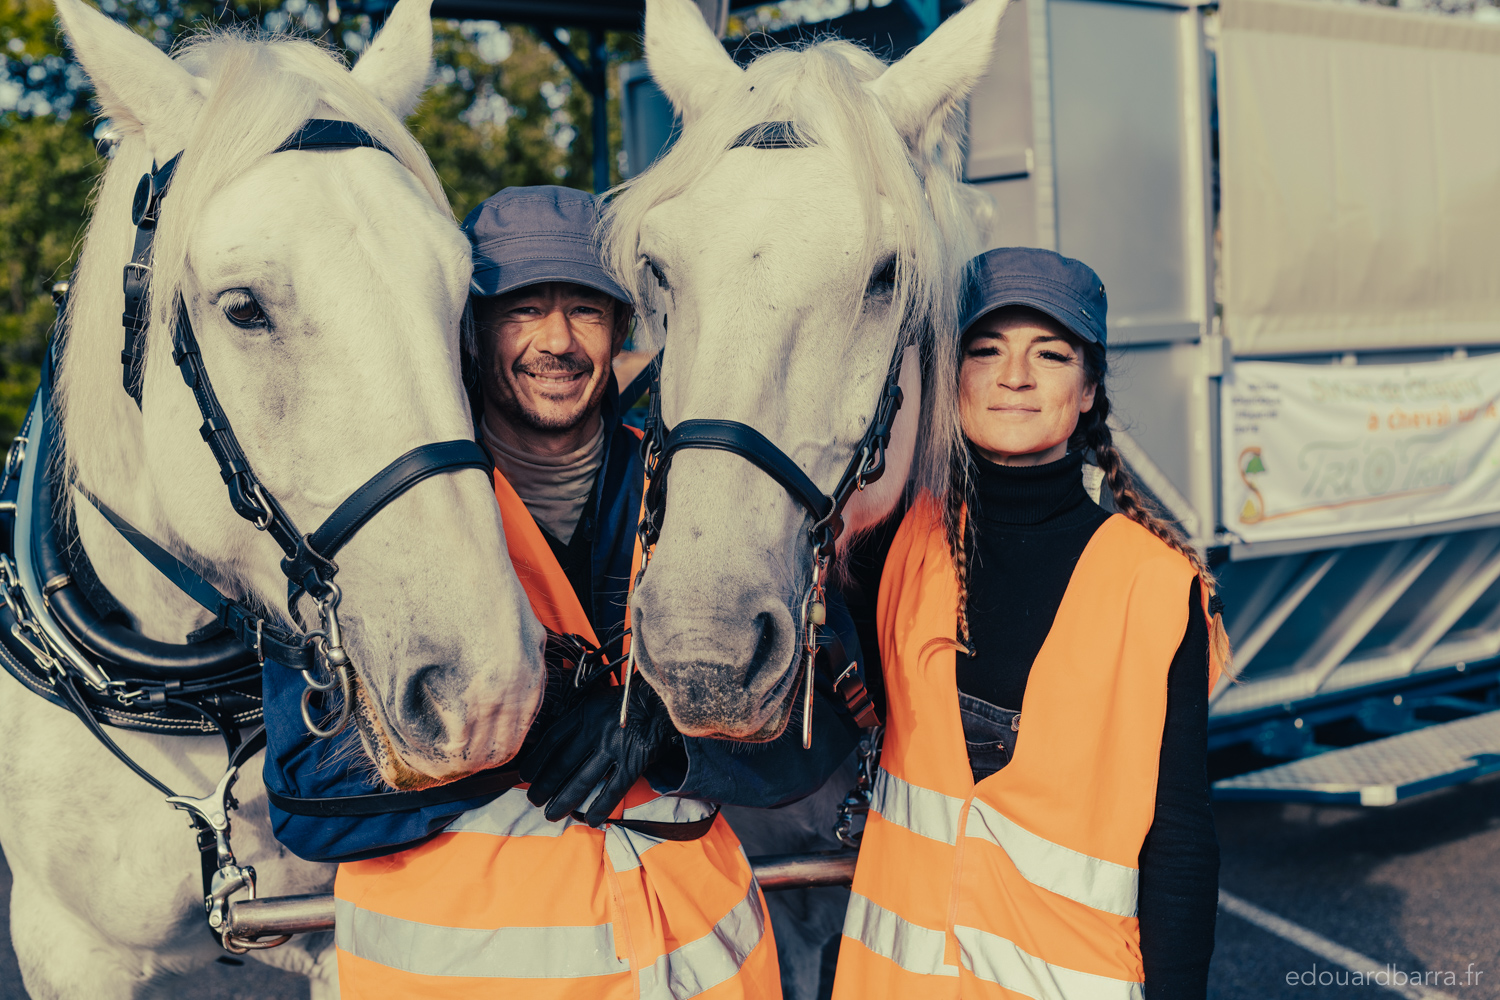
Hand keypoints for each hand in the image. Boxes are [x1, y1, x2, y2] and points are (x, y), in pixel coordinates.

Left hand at [518, 677, 677, 825]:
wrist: (661, 702)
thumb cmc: (626, 703)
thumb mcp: (595, 701)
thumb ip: (576, 718)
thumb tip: (554, 741)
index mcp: (584, 714)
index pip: (552, 740)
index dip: (536, 760)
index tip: (525, 775)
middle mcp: (595, 731)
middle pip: (562, 763)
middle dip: (545, 786)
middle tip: (534, 800)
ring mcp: (614, 748)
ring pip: (583, 780)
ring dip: (565, 800)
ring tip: (552, 814)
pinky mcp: (633, 762)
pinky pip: (614, 790)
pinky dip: (601, 807)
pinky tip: (592, 820)